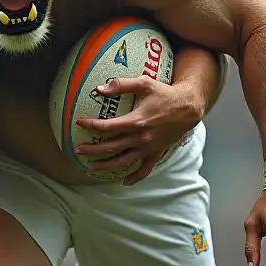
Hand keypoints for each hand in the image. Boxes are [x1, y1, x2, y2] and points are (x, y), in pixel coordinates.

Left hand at [73, 76, 202, 184]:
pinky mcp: (156, 153)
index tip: (79, 123)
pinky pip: (144, 169)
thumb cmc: (164, 93)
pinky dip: (135, 177)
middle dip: (91, 150)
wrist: (188, 107)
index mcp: (135, 122)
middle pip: (109, 148)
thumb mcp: (144, 83)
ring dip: (104, 166)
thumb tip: (99, 89)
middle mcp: (140, 138)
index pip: (106, 127)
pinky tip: (124, 182)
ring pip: (122, 162)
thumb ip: (121, 84)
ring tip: (90, 167)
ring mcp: (148, 148)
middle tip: (77, 150)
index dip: (90, 125)